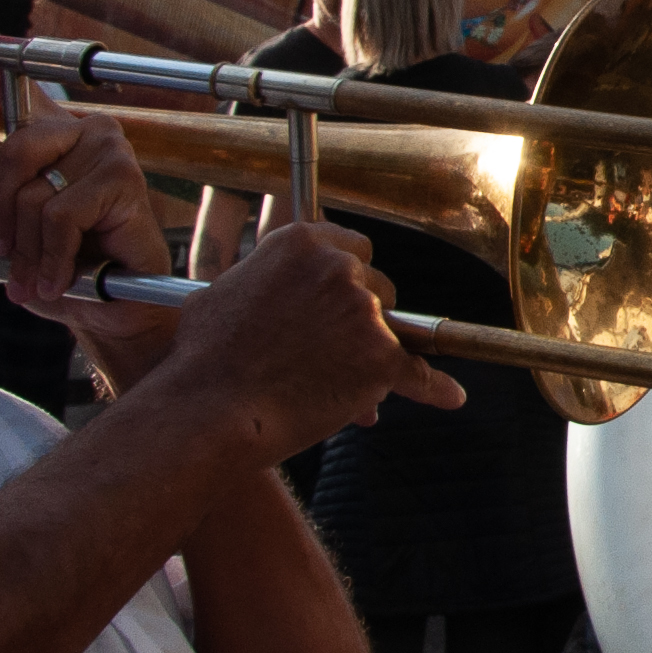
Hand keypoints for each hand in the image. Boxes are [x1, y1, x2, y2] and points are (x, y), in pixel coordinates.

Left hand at [0, 80, 180, 379]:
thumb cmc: (66, 267)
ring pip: (32, 192)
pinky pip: (58, 215)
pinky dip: (51, 256)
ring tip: (42, 272)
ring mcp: (107, 147)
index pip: (16, 75)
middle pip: (12, 149)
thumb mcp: (8, 229)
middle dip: (3, 214)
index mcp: (52, 133)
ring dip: (28, 246)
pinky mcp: (122, 177)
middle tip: (10, 253)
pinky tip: (60, 277)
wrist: (114, 309)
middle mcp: (82, 128)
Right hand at [152, 216, 464, 453]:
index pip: (354, 250)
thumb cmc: (203, 359)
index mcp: (301, 243)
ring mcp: (364, 311)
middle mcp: (338, 268)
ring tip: (342, 386)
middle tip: (337, 351)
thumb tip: (263, 290)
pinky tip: (449, 395)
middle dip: (364, 319)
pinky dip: (432, 387)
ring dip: (374, 355)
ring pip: (393, 331)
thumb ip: (260, 282)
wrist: (208, 409)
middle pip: (379, 289)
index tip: (346, 299)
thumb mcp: (222, 295)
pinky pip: (418, 372)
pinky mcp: (381, 357)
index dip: (351, 280)